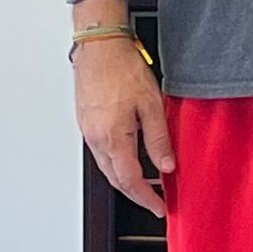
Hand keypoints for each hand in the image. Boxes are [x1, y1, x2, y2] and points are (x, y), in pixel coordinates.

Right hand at [74, 38, 175, 219]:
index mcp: (113, 136)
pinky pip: (100, 152)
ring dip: (124, 180)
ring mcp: (87, 130)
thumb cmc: (122, 67)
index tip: (158, 207)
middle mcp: (95, 137)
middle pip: (115, 178)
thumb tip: (166, 165)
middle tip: (153, 201)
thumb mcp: (151, 104)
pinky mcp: (85, 121)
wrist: (99, 45)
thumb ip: (158, 139)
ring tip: (144, 185)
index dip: (145, 197)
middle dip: (134, 194)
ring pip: (106, 167)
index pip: (130, 180)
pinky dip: (115, 163)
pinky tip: (127, 159)